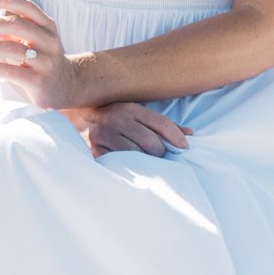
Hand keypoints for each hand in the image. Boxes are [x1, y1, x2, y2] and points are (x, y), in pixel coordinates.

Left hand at [0, 0, 77, 108]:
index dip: (6, 0)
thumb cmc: (42, 60)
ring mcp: (45, 61)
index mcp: (48, 26)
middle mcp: (49, 41)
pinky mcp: (38, 81)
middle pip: (17, 25)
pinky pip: (10, 71)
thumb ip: (14, 32)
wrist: (65, 86)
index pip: (26, 7)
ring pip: (11, 48)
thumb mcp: (34, 41)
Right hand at [65, 102, 188, 159]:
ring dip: (146, 161)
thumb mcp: (140, 115)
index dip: (177, 138)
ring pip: (137, 155)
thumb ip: (164, 125)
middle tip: (161, 157)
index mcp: (131, 109)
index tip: (184, 148)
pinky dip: (129, 166)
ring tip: (147, 161)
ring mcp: (105, 135)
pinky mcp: (96, 150)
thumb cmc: (119, 118)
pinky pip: (120, 163)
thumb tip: (190, 134)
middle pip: (151, 143)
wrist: (83, 117)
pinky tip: (132, 165)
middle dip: (161, 153)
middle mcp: (118, 119)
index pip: (161, 124)